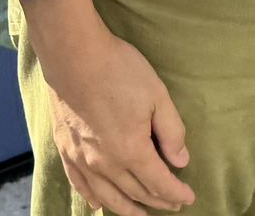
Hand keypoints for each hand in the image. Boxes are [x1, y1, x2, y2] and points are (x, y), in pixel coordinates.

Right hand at [23, 0, 193, 214]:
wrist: (74, 55)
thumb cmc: (118, 70)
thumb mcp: (157, 95)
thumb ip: (171, 131)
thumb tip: (181, 160)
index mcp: (131, 150)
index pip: (159, 182)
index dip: (175, 193)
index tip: (188, 198)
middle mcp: (105, 163)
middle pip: (136, 191)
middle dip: (157, 200)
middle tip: (172, 204)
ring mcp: (82, 159)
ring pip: (108, 196)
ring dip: (127, 209)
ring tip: (141, 215)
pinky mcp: (65, 149)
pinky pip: (80, 185)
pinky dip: (93, 198)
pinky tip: (99, 204)